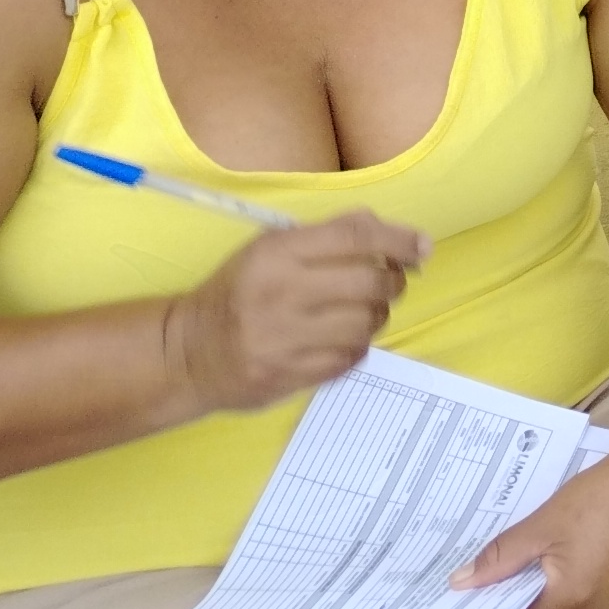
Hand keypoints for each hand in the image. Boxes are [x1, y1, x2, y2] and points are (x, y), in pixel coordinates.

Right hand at [165, 214, 430, 413]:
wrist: (186, 353)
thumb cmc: (238, 292)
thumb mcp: (271, 249)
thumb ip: (328, 236)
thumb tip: (391, 231)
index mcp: (277, 254)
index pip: (355, 237)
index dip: (399, 240)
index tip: (422, 248)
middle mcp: (281, 294)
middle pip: (370, 283)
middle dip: (392, 282)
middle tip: (388, 284)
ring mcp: (282, 340)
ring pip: (366, 324)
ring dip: (377, 316)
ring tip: (364, 312)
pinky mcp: (286, 376)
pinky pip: (348, 358)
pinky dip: (356, 346)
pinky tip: (342, 339)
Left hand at [456, 437, 608, 608]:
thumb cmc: (605, 494)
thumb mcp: (545, 522)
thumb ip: (501, 556)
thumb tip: (461, 582)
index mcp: (571, 600)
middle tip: (483, 593)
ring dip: (540, 607)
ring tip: (517, 578)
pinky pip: (587, 607)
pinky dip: (566, 596)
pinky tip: (558, 569)